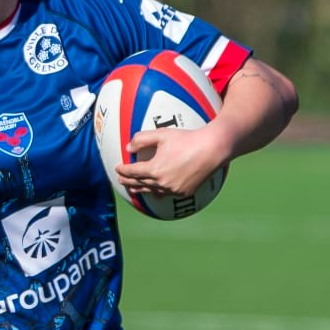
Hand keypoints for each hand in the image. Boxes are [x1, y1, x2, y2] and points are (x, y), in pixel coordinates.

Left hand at [115, 121, 233, 198]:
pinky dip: (158, 192)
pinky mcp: (185, 192)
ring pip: (152, 191)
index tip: (117, 168)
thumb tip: (128, 148)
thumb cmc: (187, 139)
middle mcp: (162, 183)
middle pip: (140, 184)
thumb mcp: (162, 135)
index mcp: (154, 169)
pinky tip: (156, 192)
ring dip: (141, 189)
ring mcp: (174, 190)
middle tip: (121, 179)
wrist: (212, 149)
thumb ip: (142, 139)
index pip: (133, 172)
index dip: (123, 170)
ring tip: (134, 188)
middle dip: (128, 181)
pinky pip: (167, 194)